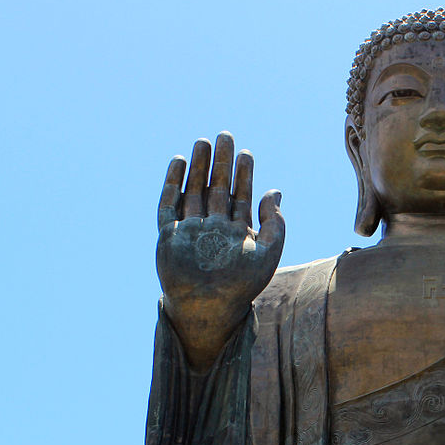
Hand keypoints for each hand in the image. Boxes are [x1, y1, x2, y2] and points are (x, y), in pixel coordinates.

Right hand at [156, 133, 284, 368]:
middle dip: (220, 163)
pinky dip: (172, 184)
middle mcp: (213, 228)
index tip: (247, 153)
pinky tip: (179, 162)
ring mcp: (190, 230)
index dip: (244, 175)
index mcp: (236, 233)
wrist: (209, 309)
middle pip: (216, 188)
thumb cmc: (242, 286)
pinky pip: (169, 204)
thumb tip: (276, 191)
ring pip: (193, 191)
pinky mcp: (169, 235)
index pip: (240, 196)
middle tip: (225, 136)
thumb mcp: (268, 253)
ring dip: (198, 167)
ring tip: (203, 142)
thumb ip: (275, 223)